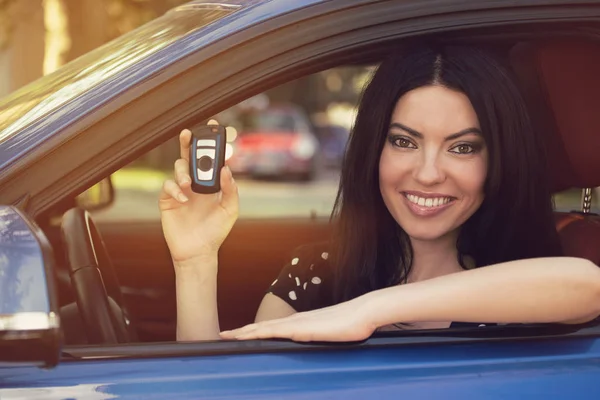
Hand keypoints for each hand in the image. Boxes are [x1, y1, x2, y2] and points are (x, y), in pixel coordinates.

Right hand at [159, 120, 238, 263]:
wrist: (198, 252)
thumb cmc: (215, 231)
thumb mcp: (230, 210)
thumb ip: (230, 189)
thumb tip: (226, 169)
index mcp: (212, 183)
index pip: (211, 158)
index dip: (212, 143)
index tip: (213, 127)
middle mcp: (196, 183)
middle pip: (190, 155)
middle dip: (189, 142)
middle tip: (189, 133)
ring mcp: (181, 189)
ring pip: (178, 167)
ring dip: (183, 171)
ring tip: (190, 184)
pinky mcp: (168, 199)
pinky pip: (167, 185)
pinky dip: (175, 189)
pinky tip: (183, 199)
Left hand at [219, 298, 375, 341]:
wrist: (364, 312)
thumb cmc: (351, 324)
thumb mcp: (329, 334)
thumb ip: (318, 337)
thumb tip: (311, 344)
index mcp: (300, 322)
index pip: (270, 327)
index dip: (252, 331)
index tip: (237, 334)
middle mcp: (296, 321)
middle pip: (262, 326)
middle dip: (241, 331)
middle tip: (222, 335)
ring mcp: (300, 323)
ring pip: (267, 328)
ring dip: (247, 332)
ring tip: (229, 335)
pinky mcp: (307, 328)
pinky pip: (281, 331)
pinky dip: (265, 333)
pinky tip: (255, 335)